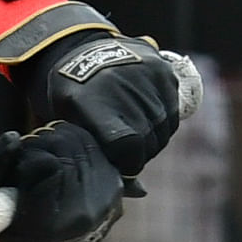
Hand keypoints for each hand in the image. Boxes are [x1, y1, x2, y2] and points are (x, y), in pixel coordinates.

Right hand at [0, 120, 124, 241]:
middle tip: (29, 162)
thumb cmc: (4, 226)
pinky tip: (65, 163)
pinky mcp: (116, 189)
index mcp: (46, 224)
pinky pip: (96, 147)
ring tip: (45, 162)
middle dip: (41, 145)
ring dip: (58, 142)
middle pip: (64, 146)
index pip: (44, 164)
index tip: (19, 171)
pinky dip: (76, 146)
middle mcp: (82, 214)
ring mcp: (105, 202)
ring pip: (81, 141)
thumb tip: (13, 137)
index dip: (27, 158)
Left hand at [16, 23, 194, 181]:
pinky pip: (172, 112)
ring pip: (163, 129)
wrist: (78, 50)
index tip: (119, 162)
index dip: (127, 162)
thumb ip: (101, 158)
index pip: (127, 145)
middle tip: (123, 148)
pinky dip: (160, 121)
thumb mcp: (71, 128)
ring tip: (133, 130)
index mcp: (92, 100)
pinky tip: (143, 117)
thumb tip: (141, 192)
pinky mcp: (163, 71)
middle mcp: (122, 84)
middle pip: (148, 140)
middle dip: (138, 153)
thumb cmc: (70, 99)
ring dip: (152, 138)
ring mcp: (146, 75)